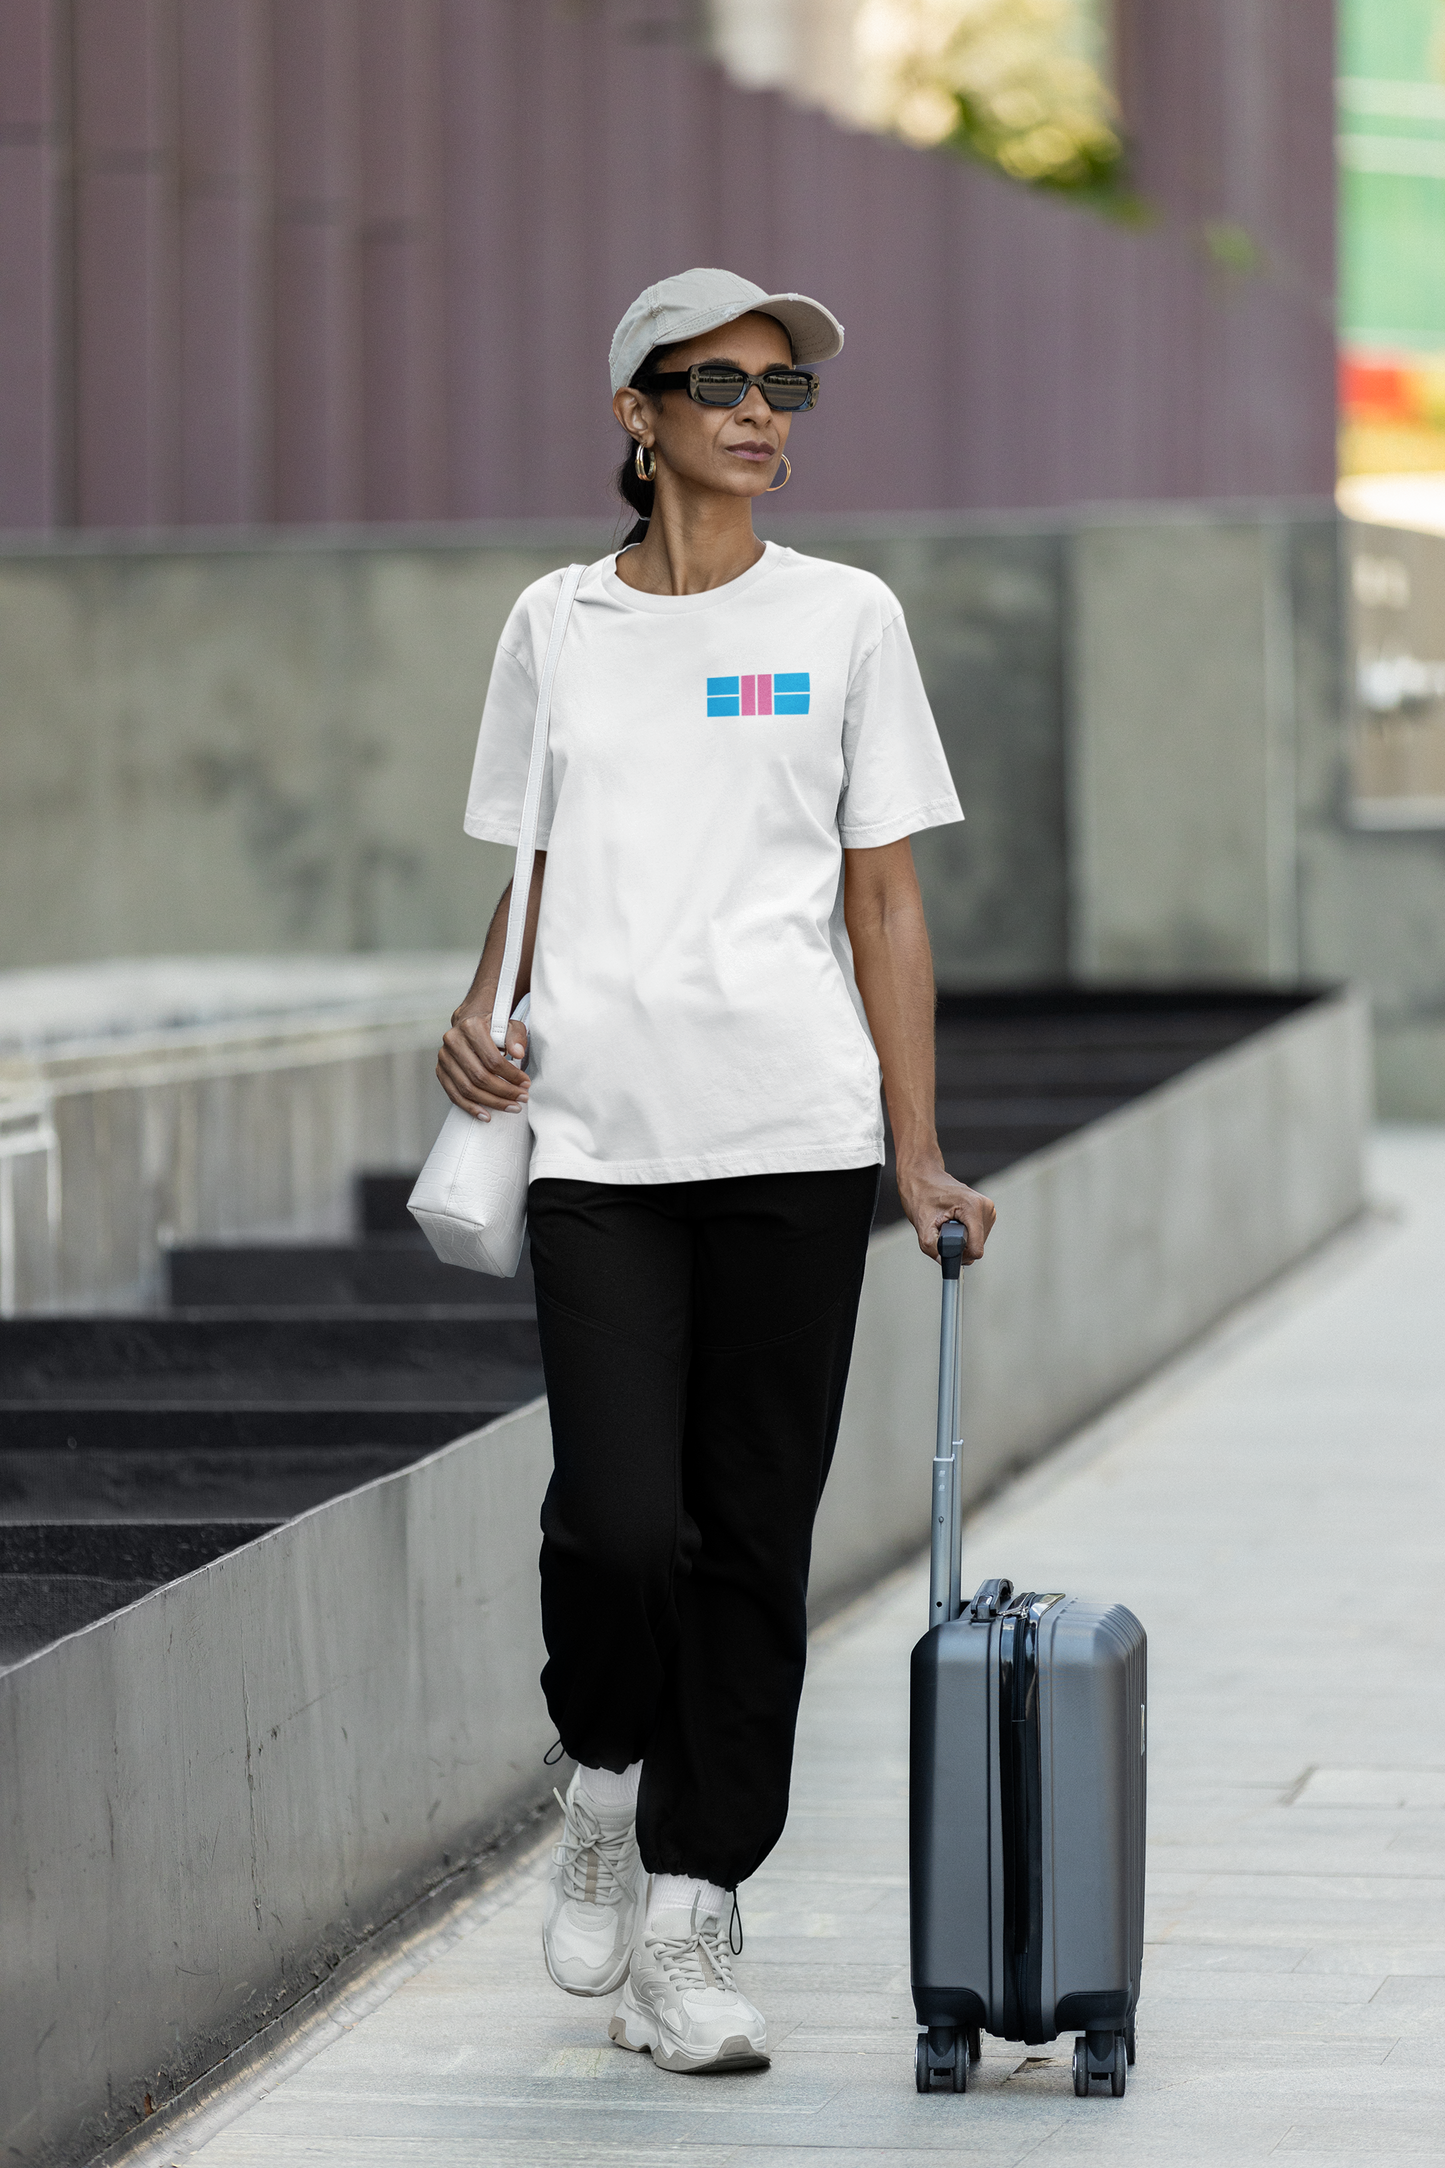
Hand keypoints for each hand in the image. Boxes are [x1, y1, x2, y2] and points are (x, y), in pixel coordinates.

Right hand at [437, 1002, 529, 1119]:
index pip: (492, 1059)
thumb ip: (516, 1037)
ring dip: (491, 1102)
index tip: (526, 1084)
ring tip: (510, 1107)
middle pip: (479, 1076)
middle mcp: (453, 1041)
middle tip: (521, 1099)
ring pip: (467, 1088)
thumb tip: (518, 1053)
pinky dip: (470, 1107)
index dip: (511, 1075)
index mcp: (470, 1027)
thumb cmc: (492, 1027)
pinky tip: (486, 1115)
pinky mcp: (441, 1070)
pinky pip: (454, 1094)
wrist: (469, 1025)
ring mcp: (444, 1057)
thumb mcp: (509, 1025)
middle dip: (503, 1092)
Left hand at [896, 1153, 995, 1263]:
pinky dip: (964, 1233)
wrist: (923, 1176)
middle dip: (958, 1245)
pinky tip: (953, 1220)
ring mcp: (988, 1209)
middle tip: (941, 1227)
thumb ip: (933, 1248)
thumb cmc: (921, 1194)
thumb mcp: (922, 1224)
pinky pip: (977, 1235)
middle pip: (977, 1246)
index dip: (959, 1254)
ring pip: (977, 1242)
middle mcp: (986, 1207)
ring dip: (960, 1239)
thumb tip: (946, 1263)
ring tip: (946, 1222)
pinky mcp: (986, 1212)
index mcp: (973, 1207)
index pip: (976, 1249)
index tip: (944, 1245)